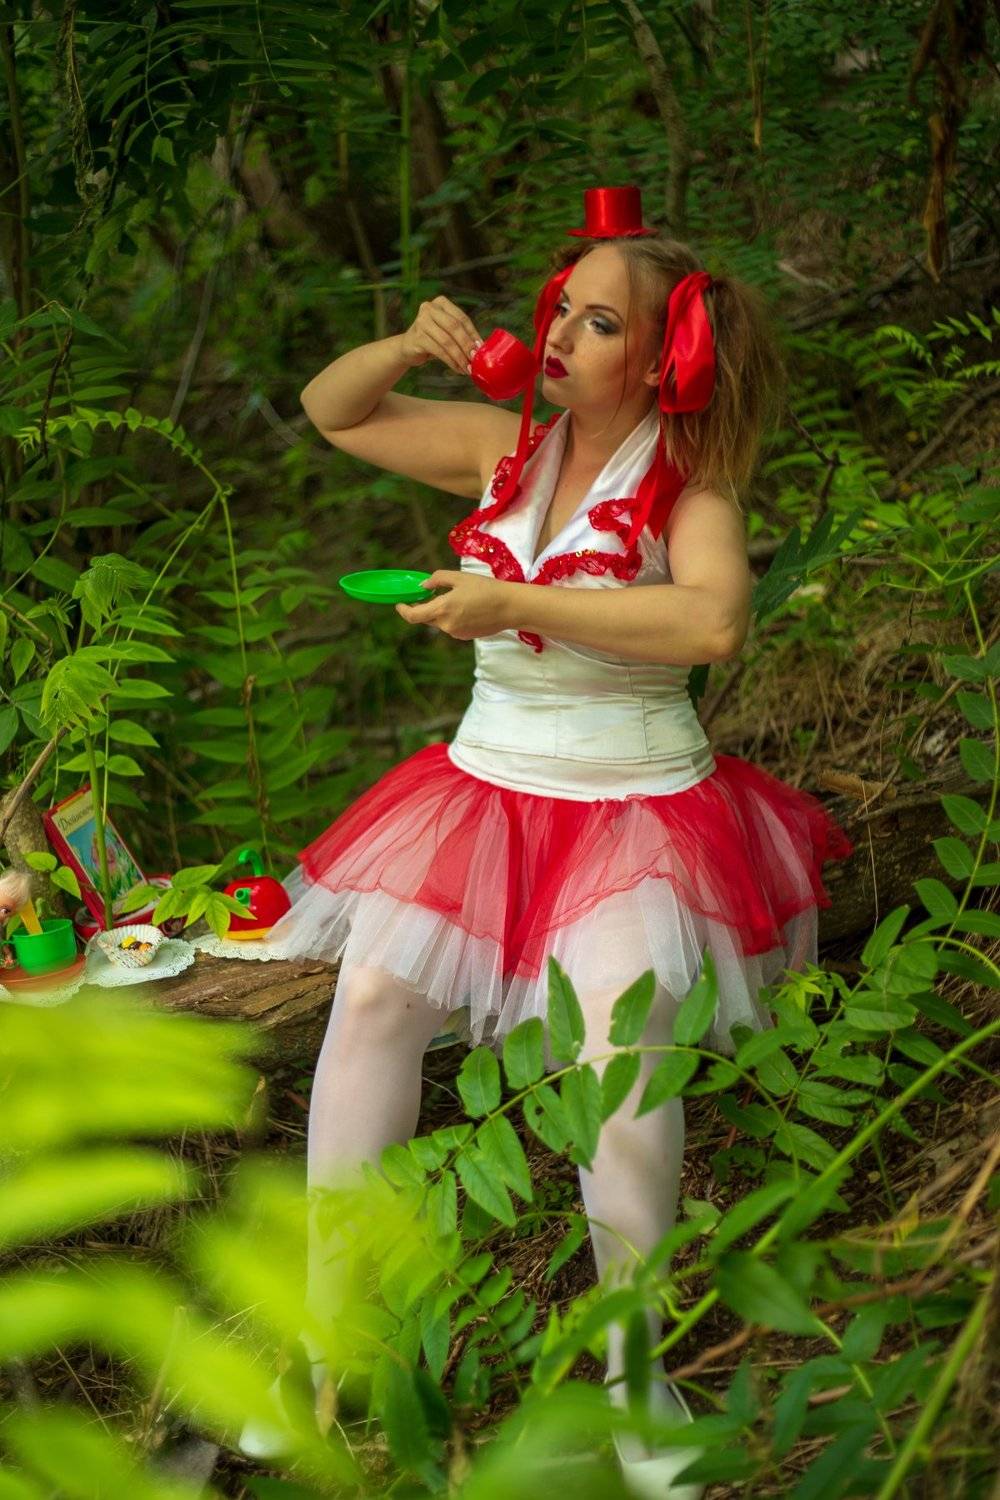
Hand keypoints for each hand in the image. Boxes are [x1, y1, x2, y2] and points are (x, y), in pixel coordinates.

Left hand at [395, 571, 511, 640]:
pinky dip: (453, 617)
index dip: (404, 610)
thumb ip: (437, 579)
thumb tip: (423, 586)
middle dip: (425, 607)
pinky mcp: (465, 636)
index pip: (413, 616)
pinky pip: (452, 626)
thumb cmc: (486, 589)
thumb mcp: (459, 577)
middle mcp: (446, 625)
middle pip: (426, 618)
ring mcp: (456, 633)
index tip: (400, 604)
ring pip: (440, 622)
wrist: (510, 607)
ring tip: (457, 598)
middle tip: (429, 594)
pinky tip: (467, 608)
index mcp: (442, 609)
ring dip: (441, 612)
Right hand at [398, 296, 483, 376]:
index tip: (482, 348)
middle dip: (467, 345)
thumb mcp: (447, 332)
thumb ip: (462, 334)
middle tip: (476, 359)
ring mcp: (421, 321)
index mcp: (441, 303)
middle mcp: (429, 308)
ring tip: (468, 368)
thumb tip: (483, 347)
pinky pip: (439, 351)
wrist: (408, 348)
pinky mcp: (417, 337)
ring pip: (447, 341)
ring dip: (460, 356)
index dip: (473, 334)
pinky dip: (451, 361)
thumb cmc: (433, 339)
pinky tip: (458, 369)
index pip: (462, 318)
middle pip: (454, 327)